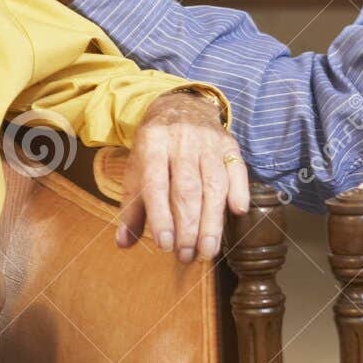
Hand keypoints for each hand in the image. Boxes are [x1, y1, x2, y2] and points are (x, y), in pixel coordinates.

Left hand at [117, 93, 248, 262]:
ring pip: (213, 183)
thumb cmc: (155, 148)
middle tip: (187, 255)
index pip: (156, 184)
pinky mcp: (229, 144)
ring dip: (212, 220)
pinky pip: (237, 169)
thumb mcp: (137, 170)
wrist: (181, 106)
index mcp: (151, 145)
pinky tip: (237, 212)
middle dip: (188, 227)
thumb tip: (123, 243)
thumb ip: (132, 207)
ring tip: (208, 250)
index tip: (165, 244)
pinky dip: (239, 190)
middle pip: (187, 188)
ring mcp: (208, 142)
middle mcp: (180, 141)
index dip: (161, 216)